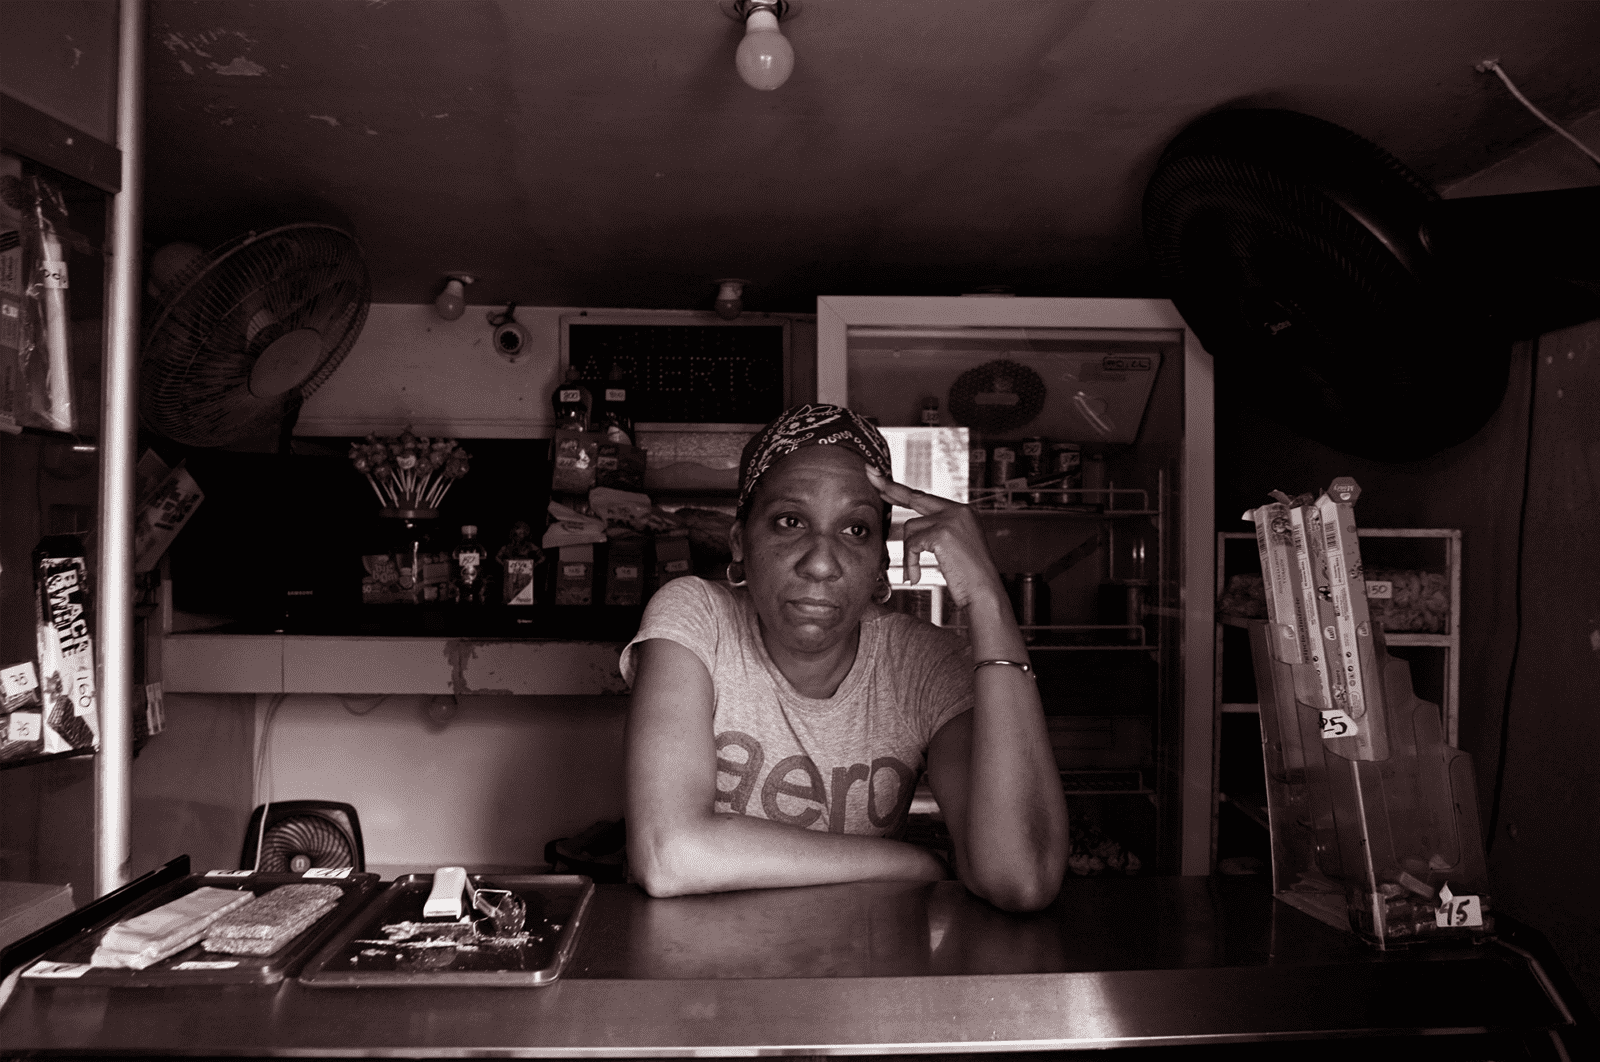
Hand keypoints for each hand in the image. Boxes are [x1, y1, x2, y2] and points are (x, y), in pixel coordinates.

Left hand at [865, 465, 1004, 609]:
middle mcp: (958, 511)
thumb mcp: (954, 547)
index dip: (902, 491)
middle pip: (915, 497)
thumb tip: (911, 525)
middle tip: (871, 474)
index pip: (926, 498)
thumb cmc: (969, 577)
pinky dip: (910, 562)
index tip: (884, 482)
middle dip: (890, 488)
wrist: (985, 593)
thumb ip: (937, 532)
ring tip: (914, 573)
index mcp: (962, 512)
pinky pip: (911, 544)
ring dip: (907, 554)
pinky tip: (916, 576)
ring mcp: (951, 519)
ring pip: (910, 529)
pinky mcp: (942, 533)